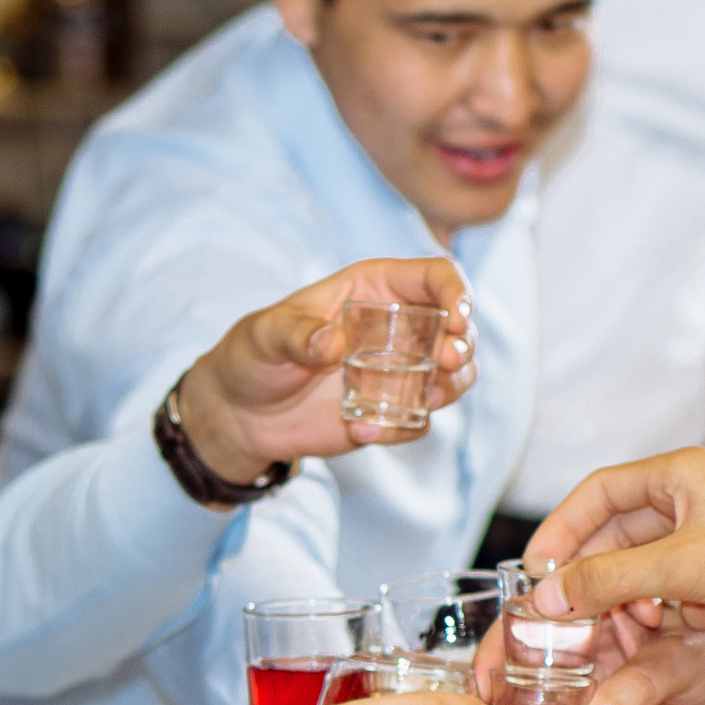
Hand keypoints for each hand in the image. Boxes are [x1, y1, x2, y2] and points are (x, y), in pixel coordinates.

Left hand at [175, 256, 476, 485]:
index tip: (457, 319)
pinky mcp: (390, 409)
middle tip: (446, 362)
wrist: (242, 411)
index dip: (456, 292)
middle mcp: (397, 327)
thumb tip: (333, 343)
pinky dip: (402, 427)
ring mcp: (398, 370)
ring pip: (454, 376)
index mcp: (374, 288)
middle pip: (458, 329)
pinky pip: (419, 419)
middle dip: (463, 346)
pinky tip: (360, 428)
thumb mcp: (265, 335)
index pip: (435, 276)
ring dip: (452, 387)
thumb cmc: (253, 355)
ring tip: (426, 399)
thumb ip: (296, 333)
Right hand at [522, 449, 704, 654]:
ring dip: (647, 599)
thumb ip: (607, 581)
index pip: (594, 493)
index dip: (560, 532)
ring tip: (659, 621)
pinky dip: (685, 605)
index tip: (536, 573)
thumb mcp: (680, 569)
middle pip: (620, 535)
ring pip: (652, 567)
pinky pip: (685, 584)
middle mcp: (694, 491)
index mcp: (677, 471)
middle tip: (582, 617)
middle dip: (605, 580)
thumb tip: (546, 595)